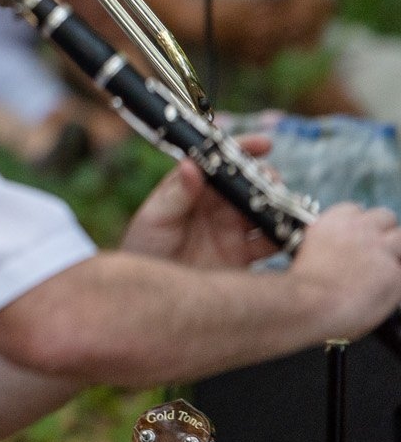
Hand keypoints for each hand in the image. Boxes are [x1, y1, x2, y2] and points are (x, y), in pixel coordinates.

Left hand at [120, 136, 282, 267]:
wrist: (148, 296)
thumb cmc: (143, 249)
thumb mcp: (155, 219)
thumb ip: (176, 195)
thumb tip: (192, 165)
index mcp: (194, 189)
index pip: (220, 163)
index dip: (243, 150)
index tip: (264, 145)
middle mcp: (217, 208)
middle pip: (249, 186)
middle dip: (266, 180)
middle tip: (272, 183)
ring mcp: (233, 232)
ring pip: (265, 212)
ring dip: (279, 207)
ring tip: (286, 208)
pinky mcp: (245, 259)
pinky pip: (272, 244)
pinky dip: (287, 238)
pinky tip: (297, 235)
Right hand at [290, 202, 400, 340]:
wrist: (310, 302)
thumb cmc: (303, 283)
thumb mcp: (308, 247)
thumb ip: (330, 239)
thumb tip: (340, 245)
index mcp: (334, 220)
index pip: (356, 209)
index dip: (358, 224)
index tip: (356, 237)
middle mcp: (360, 230)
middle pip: (384, 216)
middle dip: (382, 230)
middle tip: (376, 249)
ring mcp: (381, 250)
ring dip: (395, 250)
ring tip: (382, 268)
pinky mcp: (395, 274)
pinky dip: (395, 280)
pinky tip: (381, 289)